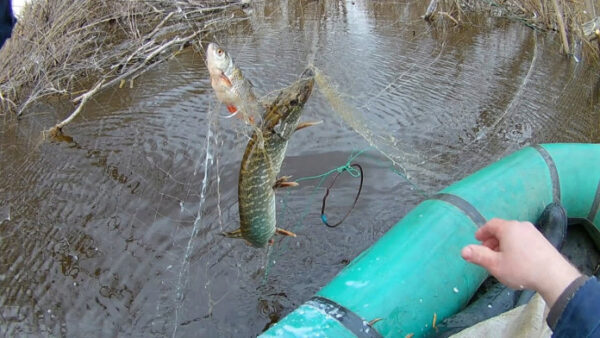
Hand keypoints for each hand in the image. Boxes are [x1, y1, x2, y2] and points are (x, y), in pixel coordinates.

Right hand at [461, 218, 580, 306]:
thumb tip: (463, 250)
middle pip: (502, 229)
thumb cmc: (521, 269)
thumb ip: (478, 256)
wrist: (554, 276)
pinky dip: (515, 245)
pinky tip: (516, 259)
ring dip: (504, 243)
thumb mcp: (495, 265)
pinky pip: (523, 239)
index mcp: (508, 228)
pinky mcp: (543, 241)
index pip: (491, 224)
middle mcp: (521, 226)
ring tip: (501, 258)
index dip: (482, 232)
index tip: (477, 240)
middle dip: (492, 240)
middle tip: (487, 252)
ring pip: (513, 235)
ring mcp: (534, 233)